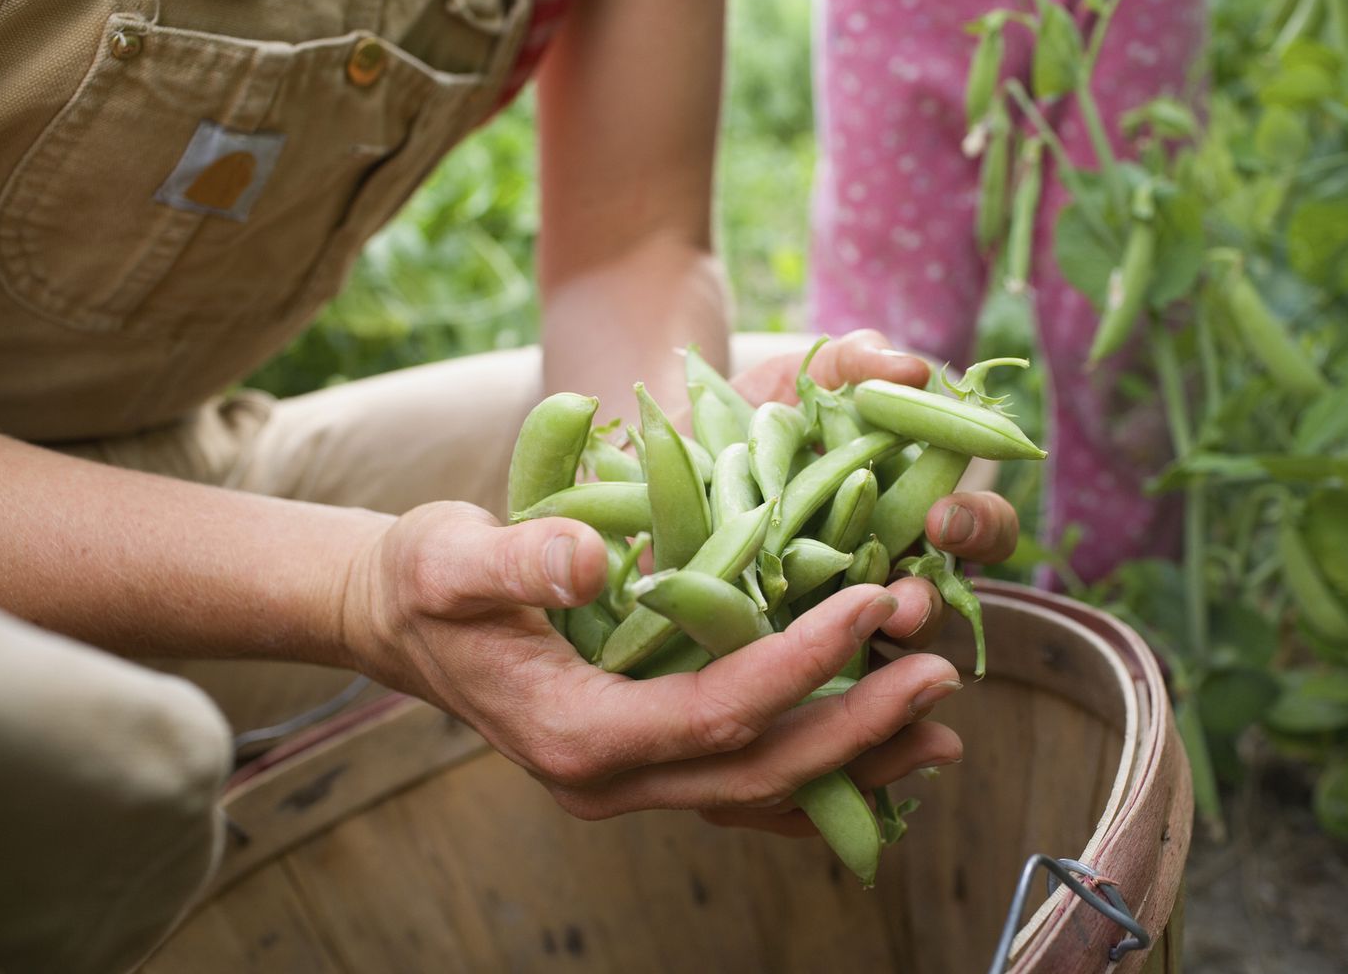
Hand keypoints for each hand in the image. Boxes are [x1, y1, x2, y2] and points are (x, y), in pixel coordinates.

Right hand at [340, 502, 963, 820]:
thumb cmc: (426, 581)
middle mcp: (610, 779)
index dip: (797, 663)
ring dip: (856, 763)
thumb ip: (514, 560)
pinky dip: (817, 774)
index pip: (712, 713)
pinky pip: (746, 784)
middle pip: (756, 771)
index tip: (868, 602)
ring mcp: (632, 781)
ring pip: (763, 791)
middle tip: (939, 675)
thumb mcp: (448, 556)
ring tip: (942, 727)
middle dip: (856, 728)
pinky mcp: (649, 761)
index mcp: (572, 733)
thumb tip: (590, 558)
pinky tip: (879, 753)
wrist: (405, 620)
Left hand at [731, 328, 1021, 648]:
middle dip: (929, 601)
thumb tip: (914, 368)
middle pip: (935, 601)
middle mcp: (877, 572)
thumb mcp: (794, 380)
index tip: (944, 517)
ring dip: (865, 647)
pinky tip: (792, 665)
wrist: (653, 457)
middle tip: (903, 602)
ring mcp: (827, 620)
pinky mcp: (769, 654)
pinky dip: (809, 670)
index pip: (969, 529)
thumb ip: (854, 364)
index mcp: (902, 512)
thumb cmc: (744, 417)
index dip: (976, 526)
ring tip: (850, 639)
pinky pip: (802, 676)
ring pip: (872, 650)